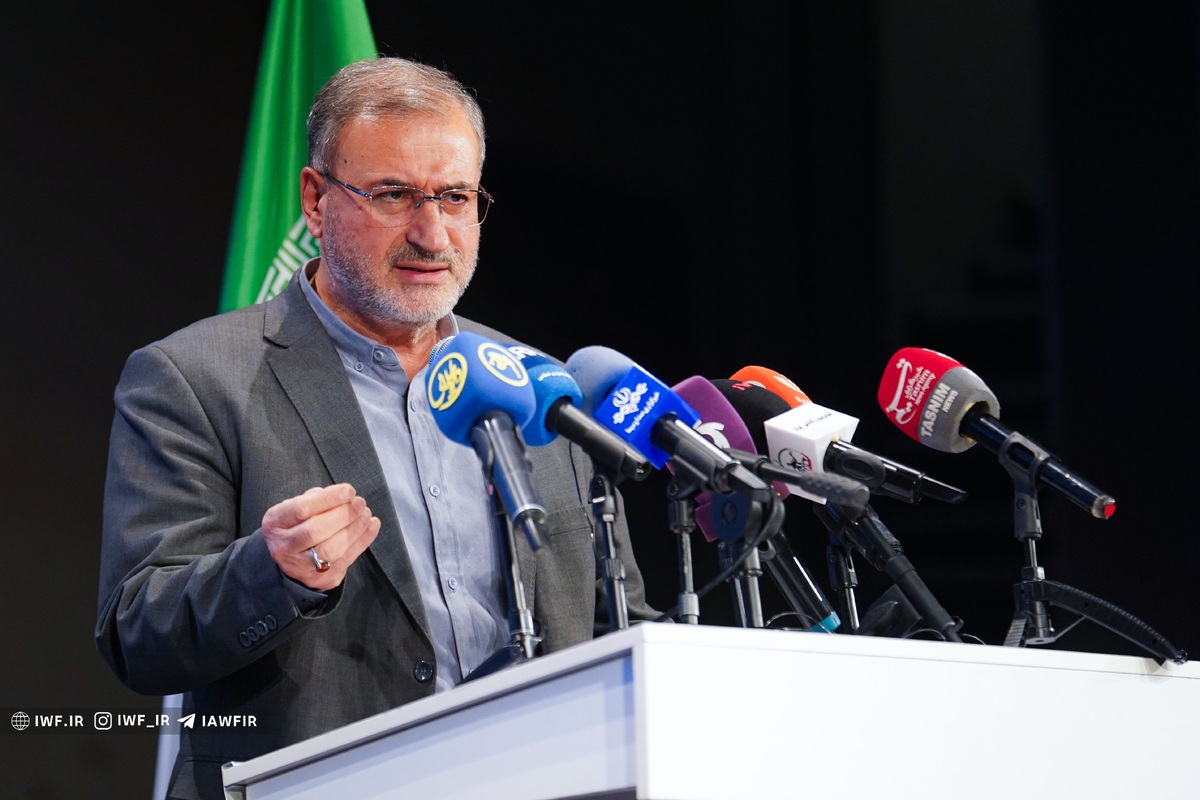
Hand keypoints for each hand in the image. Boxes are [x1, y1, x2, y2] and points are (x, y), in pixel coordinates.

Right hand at [261, 484, 380, 590]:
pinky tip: (372, 525)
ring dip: (355, 528)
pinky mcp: (320, 579)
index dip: (328, 499)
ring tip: (366, 513)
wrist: (290, 559)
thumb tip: (344, 495)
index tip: (349, 490)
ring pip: (331, 549)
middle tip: (359, 503)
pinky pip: (346, 559)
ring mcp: (300, 567)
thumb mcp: (296, 507)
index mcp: (274, 523)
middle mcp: (283, 547)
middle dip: (343, 515)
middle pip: (315, 531)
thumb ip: (316, 500)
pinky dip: (363, 540)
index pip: (301, 509)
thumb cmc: (298, 525)